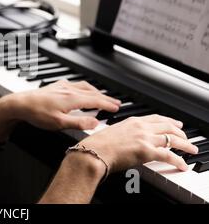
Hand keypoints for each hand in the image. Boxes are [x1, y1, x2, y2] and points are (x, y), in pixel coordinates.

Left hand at [7, 80, 120, 130]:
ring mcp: (62, 86)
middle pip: (92, 92)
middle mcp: (69, 89)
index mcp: (72, 98)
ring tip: (102, 98)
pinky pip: (76, 85)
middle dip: (105, 98)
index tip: (117, 108)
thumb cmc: (37, 113)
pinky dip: (85, 89)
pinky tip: (82, 91)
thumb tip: (96, 123)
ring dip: (96, 92)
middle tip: (116, 103)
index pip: (96, 101)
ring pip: (84, 87)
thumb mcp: (59, 123)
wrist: (19, 104)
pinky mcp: (56, 86)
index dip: (108, 104)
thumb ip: (79, 123)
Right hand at [78, 115, 198, 171]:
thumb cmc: (97, 146)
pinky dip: (178, 160)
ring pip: (172, 139)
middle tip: (185, 138)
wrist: (93, 153)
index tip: (175, 124)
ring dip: (185, 145)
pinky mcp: (147, 151)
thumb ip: (125, 134)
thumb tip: (129, 141)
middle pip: (168, 126)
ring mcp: (144, 138)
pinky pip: (168, 156)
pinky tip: (182, 165)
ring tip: (191, 150)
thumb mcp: (113, 133)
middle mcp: (140, 127)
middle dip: (180, 132)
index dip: (169, 121)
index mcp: (132, 121)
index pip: (156, 118)